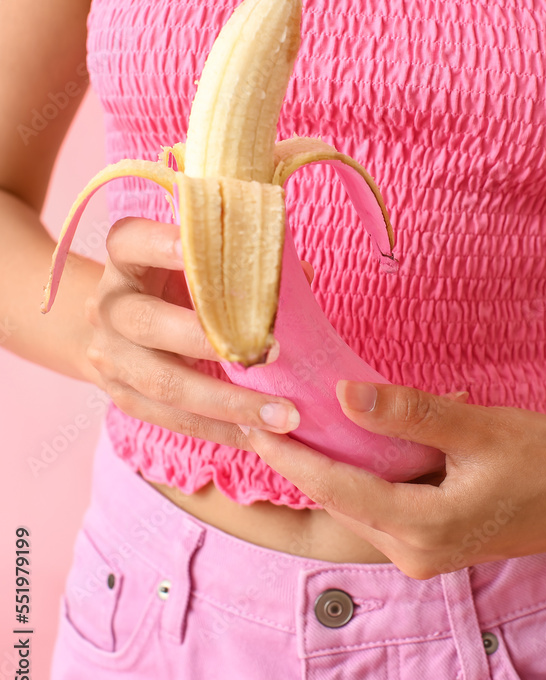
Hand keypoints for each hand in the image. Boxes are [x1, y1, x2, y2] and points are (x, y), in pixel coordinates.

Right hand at [84, 217, 312, 447]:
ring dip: (228, 404)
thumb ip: (243, 263)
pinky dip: (222, 431)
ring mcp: (110, 356)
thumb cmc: (178, 283)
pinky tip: (261, 437)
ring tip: (282, 416)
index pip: (130, 241)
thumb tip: (302, 275)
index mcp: (124, 258)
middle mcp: (108, 306)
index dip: (161, 243)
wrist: (120, 328)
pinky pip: (174, 420)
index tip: (198, 248)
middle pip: (149, 323)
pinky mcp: (123, 397)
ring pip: (164, 383)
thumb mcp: (196, 263)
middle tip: (272, 351)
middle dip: (211, 340)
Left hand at [242, 381, 545, 577]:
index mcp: (425, 531)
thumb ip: (410, 414)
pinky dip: (365, 476)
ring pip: (361, 505)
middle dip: (302, 462)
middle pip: (342, 502)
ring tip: (298, 422)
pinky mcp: (439, 543)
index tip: (252, 425)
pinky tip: (355, 442)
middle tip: (264, 415)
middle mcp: (417, 553)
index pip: (337, 491)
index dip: (291, 458)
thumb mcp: (480, 428)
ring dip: (332, 468)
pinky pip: (385, 508)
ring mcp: (428, 553)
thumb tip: (345, 394)